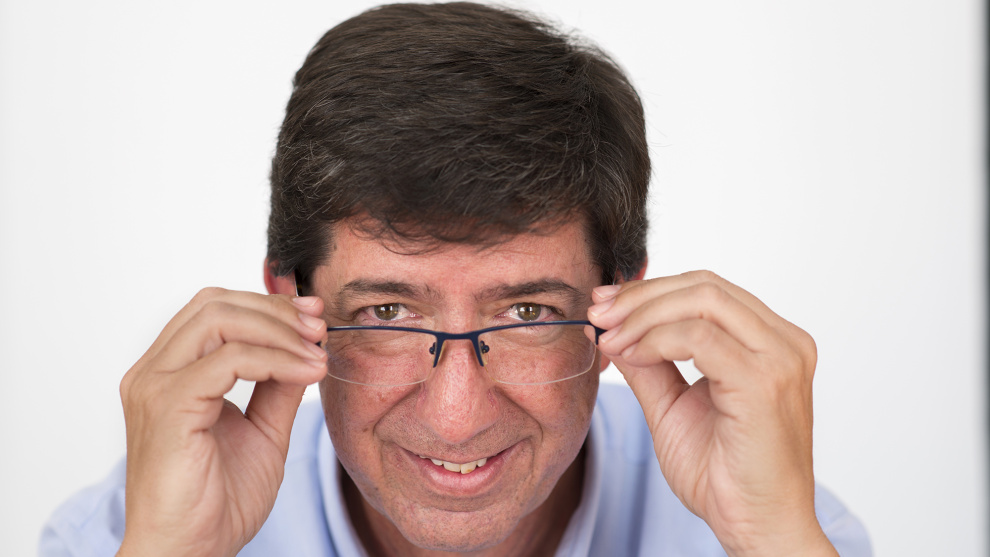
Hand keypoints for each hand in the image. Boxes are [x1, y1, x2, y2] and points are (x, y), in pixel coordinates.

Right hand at [117, 288, 327, 556]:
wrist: (190, 552)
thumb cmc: (217, 501)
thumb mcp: (264, 430)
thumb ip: (280, 387)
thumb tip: (308, 346)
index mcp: (168, 373)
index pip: (214, 309)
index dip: (267, 305)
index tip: (313, 317)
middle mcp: (153, 372)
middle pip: (214, 303)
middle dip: (275, 310)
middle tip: (318, 329)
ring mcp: (155, 386)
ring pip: (219, 320)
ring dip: (278, 330)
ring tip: (316, 352)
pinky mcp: (168, 407)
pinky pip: (227, 360)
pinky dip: (274, 359)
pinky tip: (306, 373)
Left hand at [588, 271, 835, 556]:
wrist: (756, 527)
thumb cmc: (725, 475)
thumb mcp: (673, 406)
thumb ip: (649, 364)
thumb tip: (613, 327)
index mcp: (771, 342)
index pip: (707, 290)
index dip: (651, 291)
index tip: (605, 304)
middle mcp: (785, 342)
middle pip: (704, 286)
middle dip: (641, 296)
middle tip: (599, 313)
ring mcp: (780, 359)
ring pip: (702, 300)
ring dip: (643, 314)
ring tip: (608, 335)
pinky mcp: (764, 381)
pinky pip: (700, 337)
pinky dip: (656, 338)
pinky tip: (631, 355)